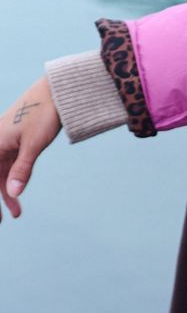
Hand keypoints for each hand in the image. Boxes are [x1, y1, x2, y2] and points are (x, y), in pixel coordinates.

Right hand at [0, 76, 61, 220]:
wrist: (55, 92)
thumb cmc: (43, 115)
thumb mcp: (33, 145)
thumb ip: (22, 169)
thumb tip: (13, 194)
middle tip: (4, 220)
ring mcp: (5, 141)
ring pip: (1, 172)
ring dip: (7, 192)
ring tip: (17, 214)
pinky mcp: (15, 141)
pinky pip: (9, 165)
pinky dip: (13, 180)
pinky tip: (18, 193)